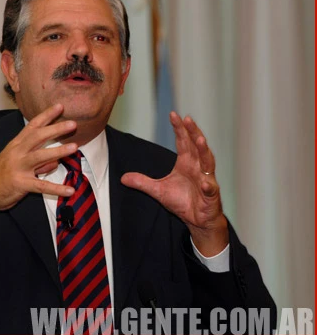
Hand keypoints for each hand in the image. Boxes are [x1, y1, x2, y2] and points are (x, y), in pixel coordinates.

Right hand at [0, 104, 77, 235]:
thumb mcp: (17, 163)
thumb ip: (38, 162)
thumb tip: (55, 161)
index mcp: (16, 145)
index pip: (32, 126)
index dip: (46, 115)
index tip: (60, 106)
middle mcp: (17, 152)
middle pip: (38, 136)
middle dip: (55, 129)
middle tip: (73, 123)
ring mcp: (18, 167)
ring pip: (40, 156)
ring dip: (58, 151)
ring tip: (74, 147)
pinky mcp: (20, 184)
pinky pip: (41, 186)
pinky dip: (57, 188)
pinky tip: (70, 190)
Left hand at [121, 111, 227, 255]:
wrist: (197, 220)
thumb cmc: (182, 201)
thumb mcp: (158, 190)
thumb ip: (142, 182)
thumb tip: (123, 177)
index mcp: (187, 162)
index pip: (183, 141)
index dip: (179, 128)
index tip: (173, 114)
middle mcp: (198, 167)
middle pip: (197, 146)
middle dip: (193, 132)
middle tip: (187, 119)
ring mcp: (206, 180)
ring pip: (207, 162)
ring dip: (204, 151)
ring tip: (200, 140)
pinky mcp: (211, 196)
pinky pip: (211, 189)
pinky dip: (209, 186)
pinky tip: (206, 183)